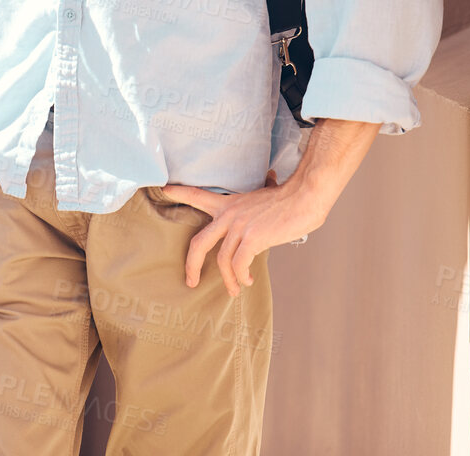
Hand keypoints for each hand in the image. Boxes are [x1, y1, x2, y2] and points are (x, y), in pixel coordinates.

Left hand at [159, 170, 327, 296]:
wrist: (305, 196)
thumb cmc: (290, 198)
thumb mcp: (265, 194)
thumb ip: (258, 197)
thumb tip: (269, 180)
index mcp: (229, 203)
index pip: (197, 195)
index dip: (179, 193)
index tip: (164, 189)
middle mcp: (229, 214)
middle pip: (199, 243)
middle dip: (192, 265)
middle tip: (191, 281)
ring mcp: (239, 226)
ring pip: (222, 260)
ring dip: (228, 280)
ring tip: (235, 289)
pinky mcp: (253, 237)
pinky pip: (239, 264)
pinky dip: (242, 276)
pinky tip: (248, 280)